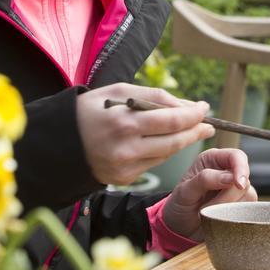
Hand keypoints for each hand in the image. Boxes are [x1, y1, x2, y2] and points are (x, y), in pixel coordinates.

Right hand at [76, 83, 213, 185]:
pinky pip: (153, 163)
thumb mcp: (119, 91)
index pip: (171, 120)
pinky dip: (163, 151)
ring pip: (167, 154)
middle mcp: (126, 148)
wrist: (61, 142)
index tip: (204, 108)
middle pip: (175, 141)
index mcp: (125, 122)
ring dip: (183, 142)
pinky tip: (167, 141)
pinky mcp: (124, 178)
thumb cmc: (92, 109)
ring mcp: (126, 167)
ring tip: (194, 129)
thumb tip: (186, 105)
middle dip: (195, 131)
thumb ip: (153, 97)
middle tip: (208, 124)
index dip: (193, 115)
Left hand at [162, 148, 256, 240]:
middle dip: (228, 195)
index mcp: (211, 159)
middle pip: (244, 178)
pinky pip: (248, 209)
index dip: (241, 168)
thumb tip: (231, 177)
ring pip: (248, 194)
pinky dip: (235, 215)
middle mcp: (226, 170)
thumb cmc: (179, 205)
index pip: (236, 156)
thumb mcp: (185, 191)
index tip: (238, 185)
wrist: (180, 227)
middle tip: (209, 206)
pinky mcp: (240, 205)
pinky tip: (220, 216)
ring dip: (230, 207)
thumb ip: (205, 180)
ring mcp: (234, 188)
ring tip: (211, 211)